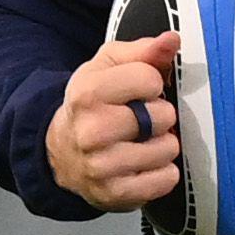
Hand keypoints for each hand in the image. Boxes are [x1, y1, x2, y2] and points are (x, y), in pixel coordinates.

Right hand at [44, 29, 182, 210]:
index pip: (150, 78)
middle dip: (158, 116)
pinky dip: (161, 173)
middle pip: (163, 115)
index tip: (137, 92)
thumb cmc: (92, 106)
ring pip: (168, 149)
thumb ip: (143, 51)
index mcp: (88, 93)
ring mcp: (102, 167)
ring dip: (161, 145)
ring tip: (140, 143)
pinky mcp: (116, 194)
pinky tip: (142, 166)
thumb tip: (171, 40)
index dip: (150, 83)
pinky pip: (166, 180)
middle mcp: (91, 131)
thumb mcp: (107, 69)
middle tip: (138, 121)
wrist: (62, 153)